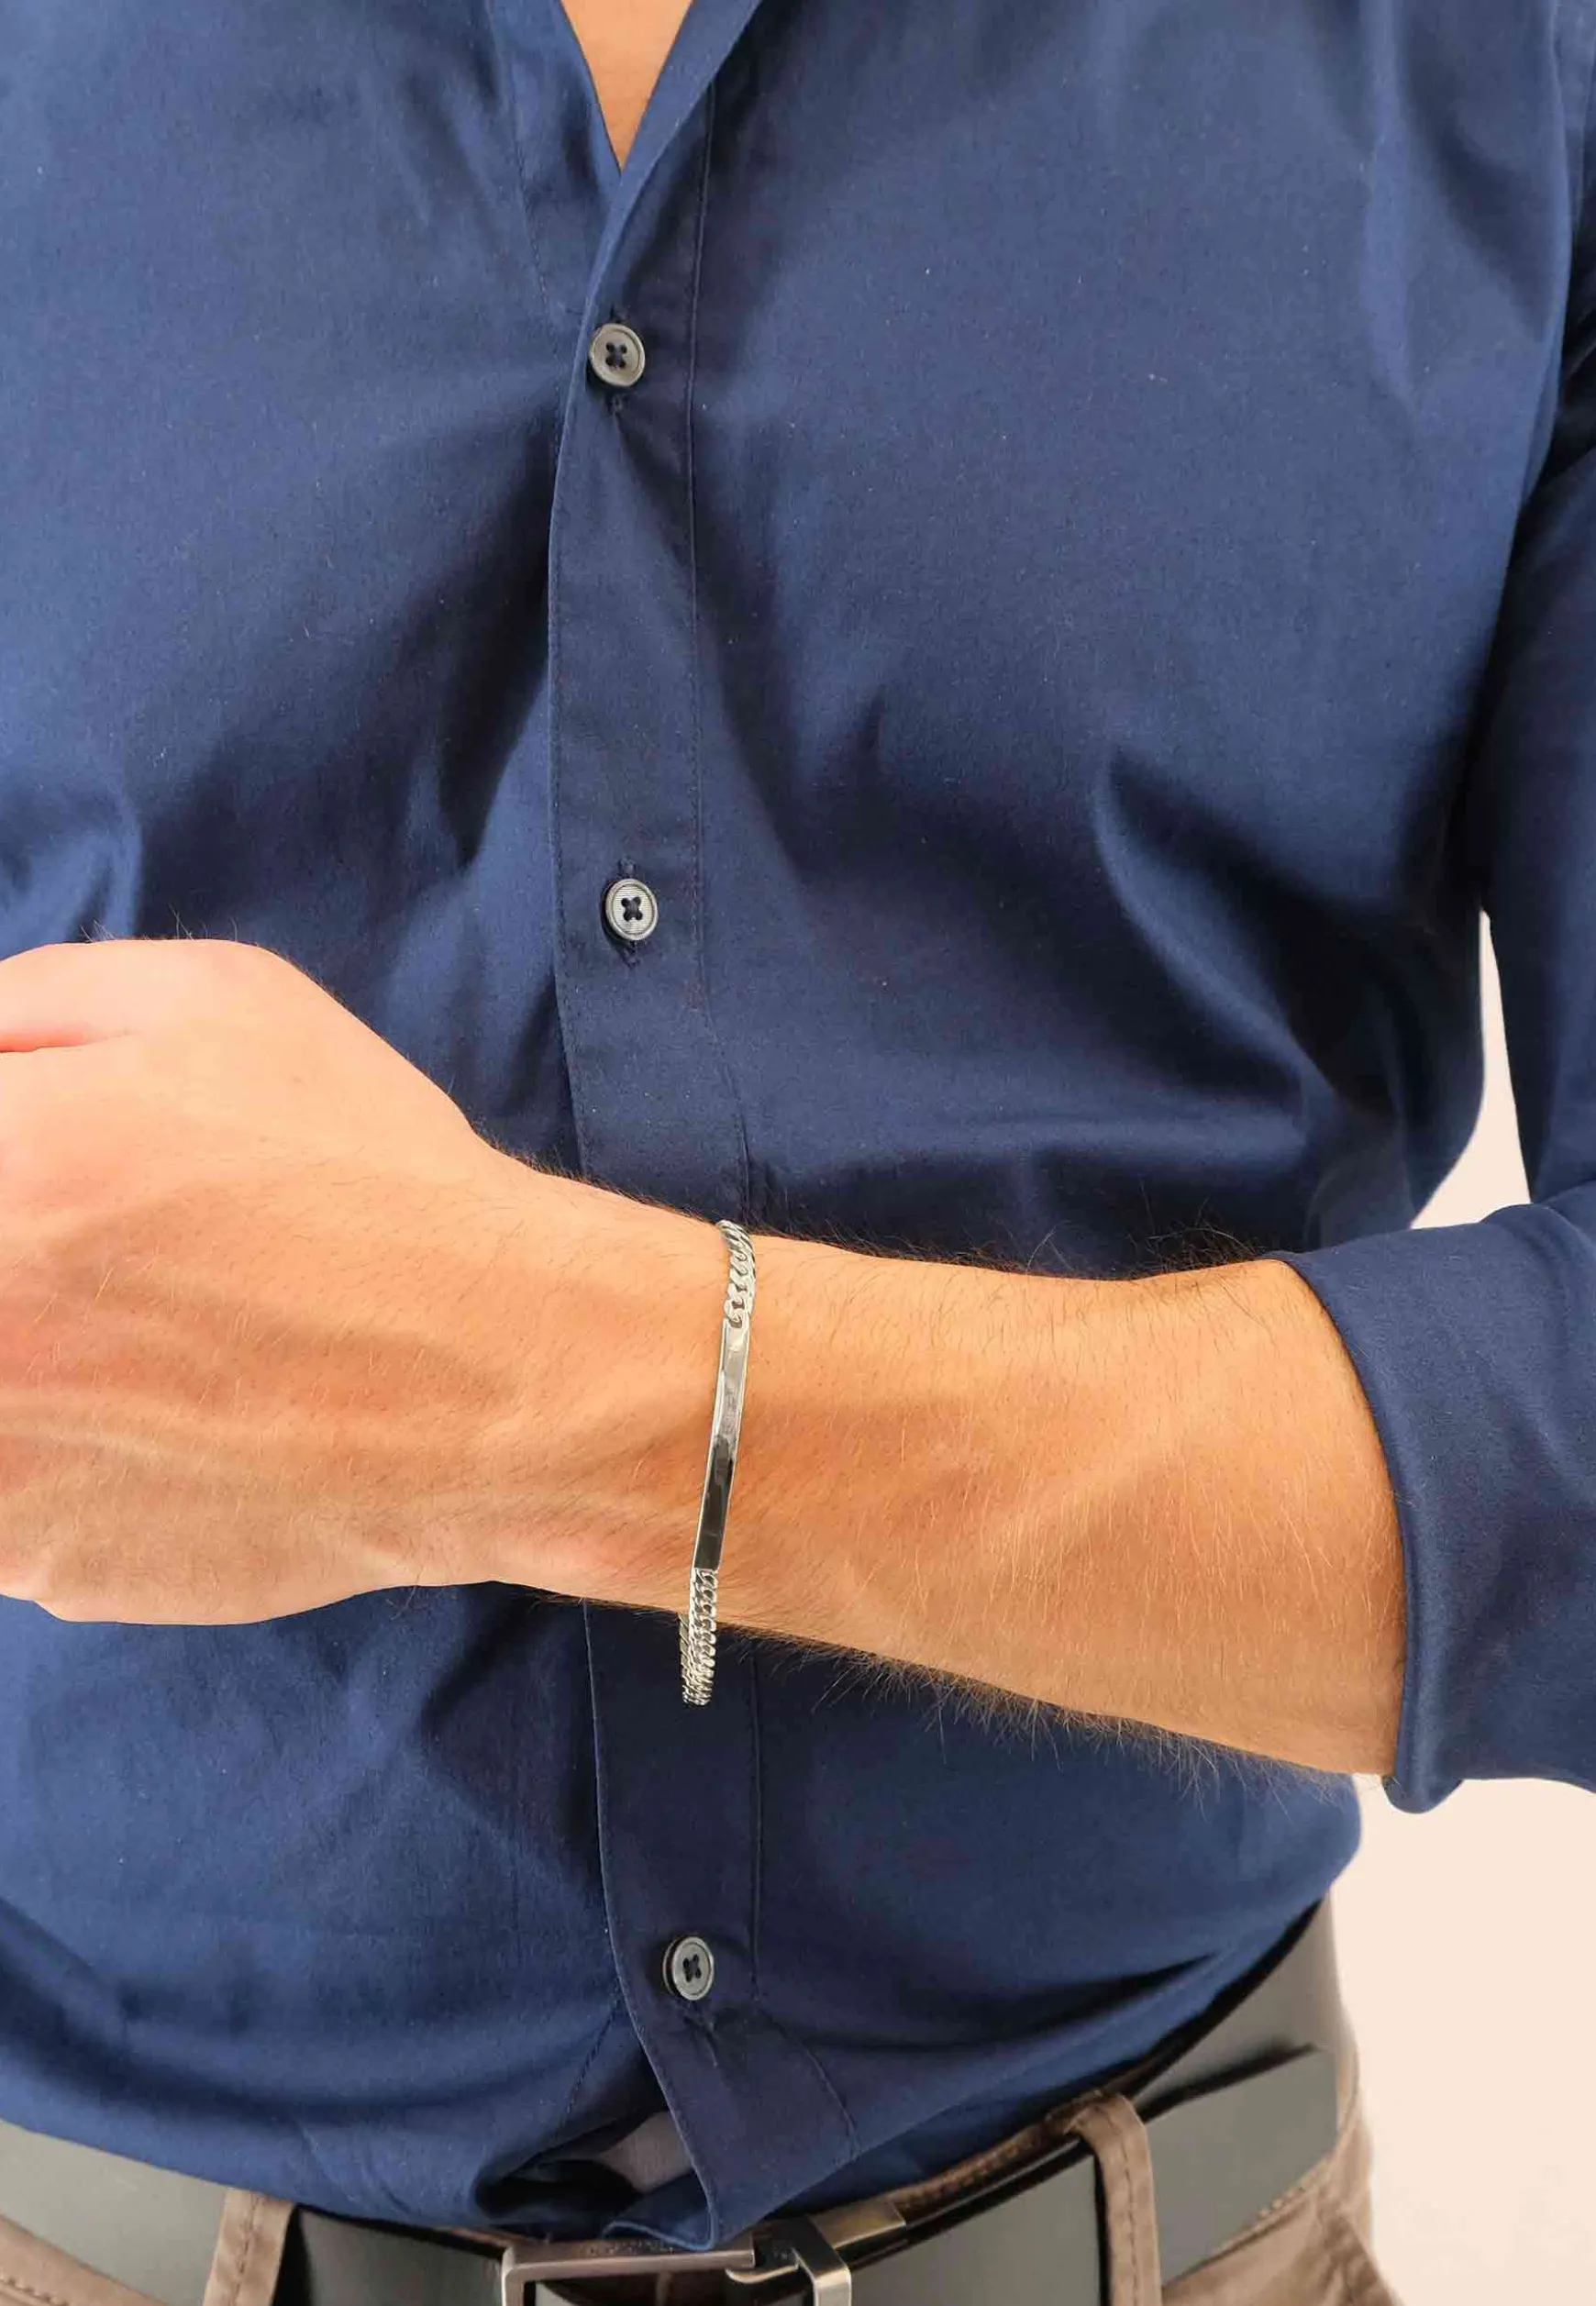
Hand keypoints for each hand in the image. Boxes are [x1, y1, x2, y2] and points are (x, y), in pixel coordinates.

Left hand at [0, 937, 715, 1624]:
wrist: (496, 1380)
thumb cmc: (360, 1174)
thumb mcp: (205, 1002)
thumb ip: (18, 1007)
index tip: (27, 1178)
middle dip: (14, 1256)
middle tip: (92, 1258)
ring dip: (27, 1362)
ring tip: (134, 1336)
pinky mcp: (34, 1574)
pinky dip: (44, 1450)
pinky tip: (150, 1416)